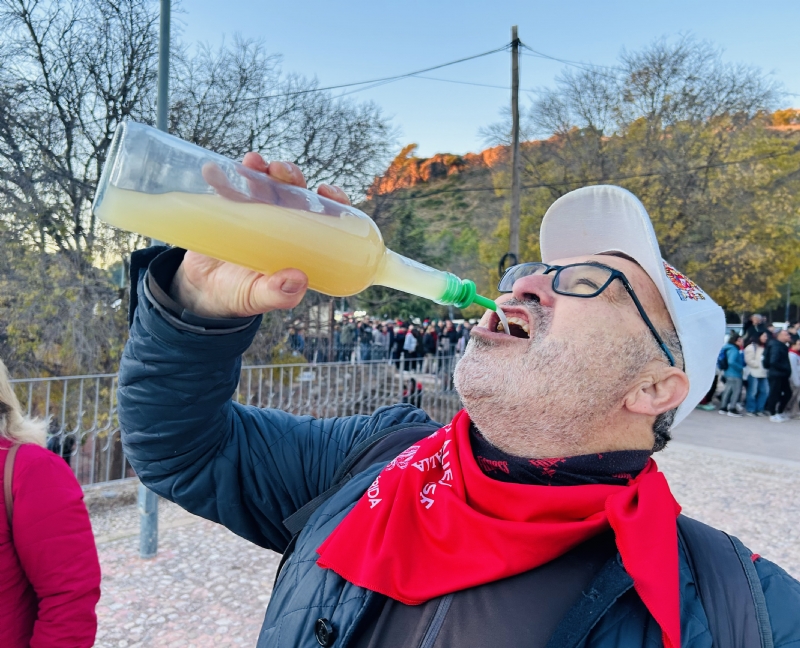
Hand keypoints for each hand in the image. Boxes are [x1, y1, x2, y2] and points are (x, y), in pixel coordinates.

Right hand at [170, 154, 351, 317]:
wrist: (200, 292)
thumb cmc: (238, 295)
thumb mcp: (259, 298)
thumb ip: (278, 295)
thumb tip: (299, 279)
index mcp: (299, 243)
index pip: (324, 216)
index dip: (331, 200)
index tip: (325, 190)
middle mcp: (281, 224)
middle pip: (293, 193)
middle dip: (291, 176)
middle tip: (281, 171)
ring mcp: (254, 214)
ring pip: (263, 183)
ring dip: (260, 169)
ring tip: (252, 162)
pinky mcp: (227, 210)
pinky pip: (226, 188)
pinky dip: (220, 177)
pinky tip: (213, 171)